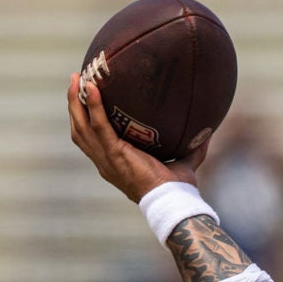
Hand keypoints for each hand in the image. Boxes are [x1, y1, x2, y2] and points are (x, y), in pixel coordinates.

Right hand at [65, 72, 209, 202]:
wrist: (174, 202)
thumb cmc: (178, 189)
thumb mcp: (184, 164)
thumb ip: (193, 149)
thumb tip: (208, 132)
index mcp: (114, 164)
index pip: (91, 140)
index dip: (85, 119)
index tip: (86, 98)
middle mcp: (105, 162)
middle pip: (79, 130)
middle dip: (74, 105)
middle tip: (76, 81)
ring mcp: (106, 159)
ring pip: (81, 126)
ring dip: (76, 101)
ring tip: (76, 79)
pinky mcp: (114, 154)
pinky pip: (98, 126)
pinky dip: (93, 106)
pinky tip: (93, 88)